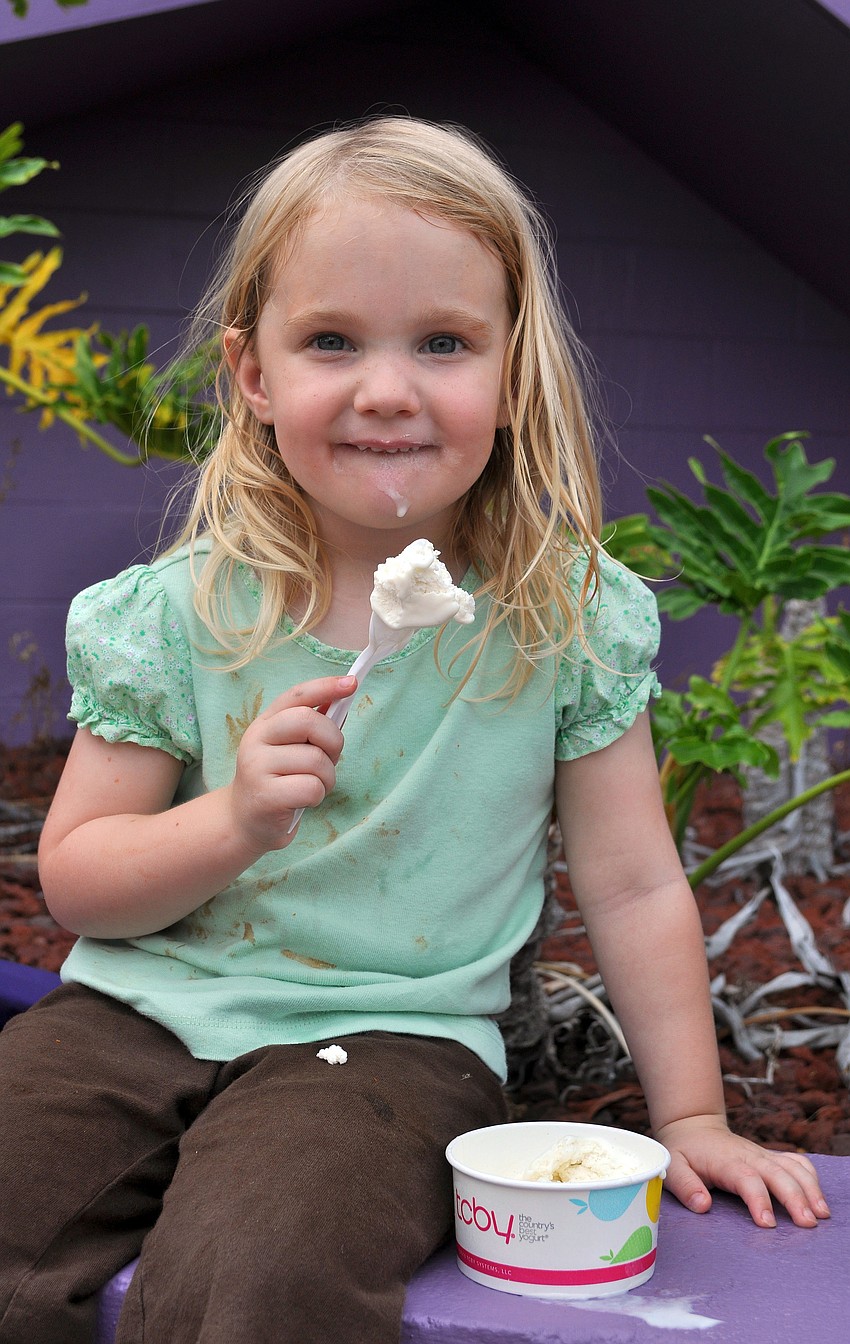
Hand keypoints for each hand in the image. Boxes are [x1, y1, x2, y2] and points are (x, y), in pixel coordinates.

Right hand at [227, 674, 355, 852]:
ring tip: (313, 786)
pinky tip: (304, 800)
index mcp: (265, 723)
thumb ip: (314, 726)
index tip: (351, 684)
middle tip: (330, 759)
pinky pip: (312, 787)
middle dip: (333, 741)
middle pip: (308, 721)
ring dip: (328, 777)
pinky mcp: (265, 795)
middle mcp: (256, 739)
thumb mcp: (291, 749)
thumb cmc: (279, 781)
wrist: (245, 821)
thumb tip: (341, 701)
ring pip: (316, 760)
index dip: (325, 686)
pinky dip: (318, 795)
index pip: (296, 695)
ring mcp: (257, 767)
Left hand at [656, 1114, 830, 1228]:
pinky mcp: (770, 1157)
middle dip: (795, 1198)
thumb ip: (685, 1186)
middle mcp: (749, 1155)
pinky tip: (818, 1197)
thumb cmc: (683, 1151)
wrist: (693, 1125)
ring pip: (792, 1167)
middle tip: (808, 1223)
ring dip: (810, 1188)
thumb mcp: (672, 1166)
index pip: (747, 1179)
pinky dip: (811, 1176)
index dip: (759, 1200)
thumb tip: (703, 1205)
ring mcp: (762, 1155)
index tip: (767, 1224)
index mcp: (726, 1161)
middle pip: (778, 1174)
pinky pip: (796, 1162)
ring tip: (822, 1215)